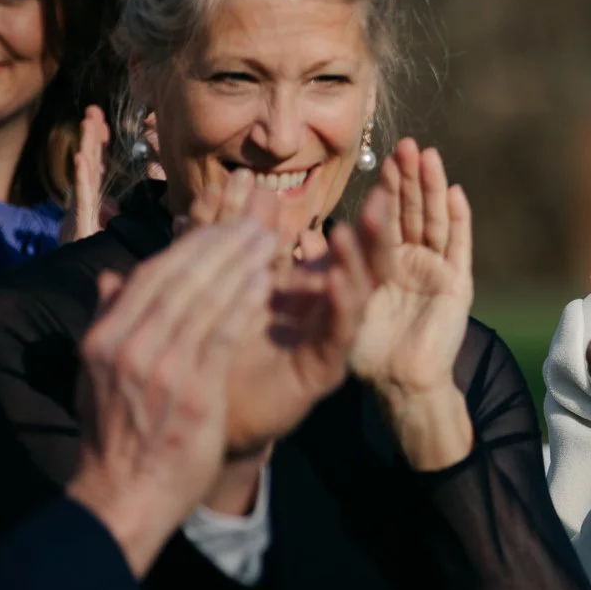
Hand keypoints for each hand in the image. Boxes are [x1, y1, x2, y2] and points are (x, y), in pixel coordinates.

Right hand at [65, 105, 109, 241]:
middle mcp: (86, 195)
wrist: (72, 269)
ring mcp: (82, 204)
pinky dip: (81, 176)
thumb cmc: (85, 246)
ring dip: (87, 146)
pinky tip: (80, 159)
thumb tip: (111, 203)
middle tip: (93, 109)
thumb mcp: (100, 225)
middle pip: (91, 159)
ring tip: (88, 124)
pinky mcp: (80, 217)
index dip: (99, 141)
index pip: (98, 162)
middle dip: (92, 134)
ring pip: (86, 171)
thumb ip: (106, 212)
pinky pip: (82, 194)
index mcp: (94, 194)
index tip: (101, 120)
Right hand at [66, 220, 274, 576]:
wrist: (125, 495)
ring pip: (205, 300)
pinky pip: (223, 333)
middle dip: (221, 246)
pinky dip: (244, 303)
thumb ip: (106, 322)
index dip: (188, 247)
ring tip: (268, 243)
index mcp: (103, 338)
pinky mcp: (193, 391)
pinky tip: (266, 283)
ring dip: (239, 265)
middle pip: (180, 279)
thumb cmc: (116, 436)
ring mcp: (160, 368)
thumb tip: (110, 278)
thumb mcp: (93, 375)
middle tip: (254, 225)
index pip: (150, 275)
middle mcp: (128, 346)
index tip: (218, 228)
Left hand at [191, 169, 376, 457]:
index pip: (344, 245)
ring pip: (357, 295)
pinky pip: (338, 334)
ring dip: (357, 262)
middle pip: (362, 265)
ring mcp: (329, 340)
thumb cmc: (216, 343)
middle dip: (375, 231)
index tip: (377, 181)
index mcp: (310, 286)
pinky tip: (334, 278)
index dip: (361, 214)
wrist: (205, 408)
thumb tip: (247, 183)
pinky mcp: (325, 370)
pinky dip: (340, 304)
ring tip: (351, 230)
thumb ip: (236, 234)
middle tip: (385, 196)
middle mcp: (327, 311)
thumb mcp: (227, 276)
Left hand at [348, 139, 475, 467]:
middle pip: (413, 212)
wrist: (400, 384)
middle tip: (407, 145)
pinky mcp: (457, 285)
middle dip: (411, 179)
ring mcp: (437, 271)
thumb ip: (323, 268)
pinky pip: (458, 247)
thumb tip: (303, 234)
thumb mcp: (340, 302)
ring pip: (435, 220)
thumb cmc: (368, 349)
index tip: (383, 159)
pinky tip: (454, 193)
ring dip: (433, 188)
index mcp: (386, 263)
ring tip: (429, 157)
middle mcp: (413, 262)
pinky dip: (458, 220)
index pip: (385, 218)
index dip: (386, 190)